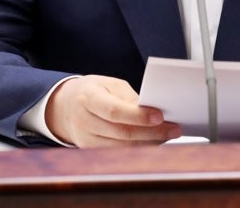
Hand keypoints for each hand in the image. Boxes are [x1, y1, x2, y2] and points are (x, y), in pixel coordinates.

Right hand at [44, 75, 180, 147]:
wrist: (65, 107)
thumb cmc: (93, 91)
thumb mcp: (109, 84)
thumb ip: (129, 98)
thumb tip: (153, 112)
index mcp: (88, 98)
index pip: (114, 111)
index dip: (138, 116)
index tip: (160, 116)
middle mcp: (84, 121)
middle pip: (121, 133)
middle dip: (152, 132)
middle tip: (174, 129)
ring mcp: (85, 140)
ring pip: (122, 147)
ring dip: (149, 143)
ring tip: (168, 136)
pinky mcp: (90, 151)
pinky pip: (118, 153)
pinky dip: (138, 149)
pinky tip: (154, 142)